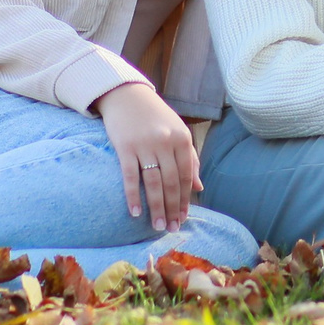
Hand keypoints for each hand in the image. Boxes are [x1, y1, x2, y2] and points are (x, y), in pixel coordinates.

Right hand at [96, 81, 199, 231]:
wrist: (127, 95)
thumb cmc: (155, 117)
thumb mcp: (178, 132)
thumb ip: (190, 159)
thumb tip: (199, 187)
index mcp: (182, 139)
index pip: (186, 176)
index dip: (185, 199)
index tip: (184, 218)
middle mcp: (166, 142)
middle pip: (171, 182)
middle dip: (173, 208)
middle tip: (172, 228)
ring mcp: (145, 145)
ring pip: (154, 183)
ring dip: (156, 208)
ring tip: (158, 226)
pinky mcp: (124, 147)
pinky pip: (130, 176)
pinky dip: (133, 195)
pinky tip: (136, 212)